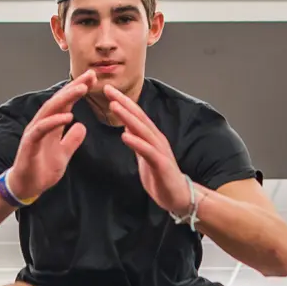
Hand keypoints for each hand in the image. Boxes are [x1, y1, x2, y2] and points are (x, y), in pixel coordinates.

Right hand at [5, 71, 92, 198]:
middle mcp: (42, 124)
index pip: (66, 103)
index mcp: (52, 126)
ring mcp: (35, 132)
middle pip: (59, 101)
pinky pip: (42, 129)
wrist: (26, 187)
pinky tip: (68, 116)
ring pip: (50, 110)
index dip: (78, 90)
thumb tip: (81, 126)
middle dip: (74, 86)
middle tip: (90, 75)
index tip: (93, 79)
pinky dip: (54, 121)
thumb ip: (72, 140)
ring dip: (66, 98)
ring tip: (82, 88)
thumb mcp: (63, 155)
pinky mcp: (29, 144)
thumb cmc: (42, 170)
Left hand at [106, 85, 193, 215]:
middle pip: (138, 117)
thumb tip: (127, 127)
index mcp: (151, 137)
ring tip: (114, 106)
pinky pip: (147, 151)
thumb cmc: (161, 177)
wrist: (178, 196)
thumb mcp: (144, 156)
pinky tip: (124, 135)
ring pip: (142, 130)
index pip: (135, 115)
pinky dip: (136, 142)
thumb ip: (137, 141)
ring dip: (128, 117)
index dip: (122, 102)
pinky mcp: (161, 164)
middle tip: (108, 89)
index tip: (108, 90)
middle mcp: (156, 139)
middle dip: (123, 102)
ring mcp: (160, 150)